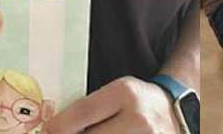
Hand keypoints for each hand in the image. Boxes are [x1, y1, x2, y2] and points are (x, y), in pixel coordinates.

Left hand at [42, 76, 176, 133]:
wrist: (175, 113)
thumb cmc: (136, 103)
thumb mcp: (116, 94)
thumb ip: (88, 109)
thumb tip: (51, 130)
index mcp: (125, 93)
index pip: (81, 113)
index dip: (56, 128)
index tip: (47, 132)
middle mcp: (138, 118)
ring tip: (94, 133)